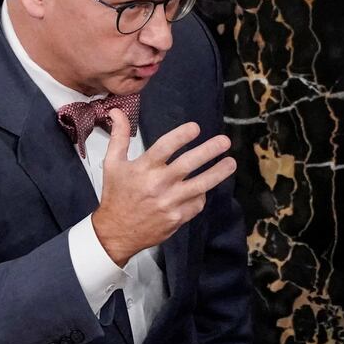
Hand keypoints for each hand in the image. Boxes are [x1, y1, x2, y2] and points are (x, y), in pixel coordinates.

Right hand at [90, 111, 236, 265]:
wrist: (116, 232)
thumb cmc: (116, 195)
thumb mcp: (112, 163)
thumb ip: (119, 136)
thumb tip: (117, 110)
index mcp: (143, 169)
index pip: (165, 147)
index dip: (182, 135)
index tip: (196, 128)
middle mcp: (158, 185)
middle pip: (189, 164)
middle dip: (209, 151)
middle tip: (225, 141)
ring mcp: (169, 203)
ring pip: (200, 185)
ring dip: (218, 173)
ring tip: (231, 162)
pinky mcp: (177, 218)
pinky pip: (197, 203)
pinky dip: (202, 195)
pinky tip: (205, 187)